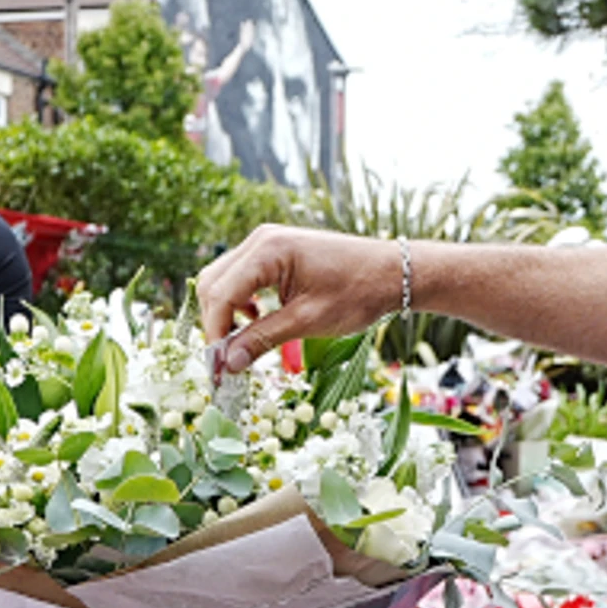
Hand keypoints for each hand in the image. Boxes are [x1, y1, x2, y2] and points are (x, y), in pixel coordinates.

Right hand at [195, 226, 403, 374]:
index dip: (215, 333)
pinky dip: (240, 300)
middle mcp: (261, 239)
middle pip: (214, 283)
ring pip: (224, 279)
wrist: (393, 272)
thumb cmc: (357, 293)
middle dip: (216, 323)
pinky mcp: (276, 250)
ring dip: (226, 312)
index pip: (221, 294)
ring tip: (242, 343)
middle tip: (227, 360)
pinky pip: (242, 275)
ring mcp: (267, 241)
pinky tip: (257, 320)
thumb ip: (262, 339)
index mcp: (268, 250)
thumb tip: (228, 363)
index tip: (217, 367)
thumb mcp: (307, 322)